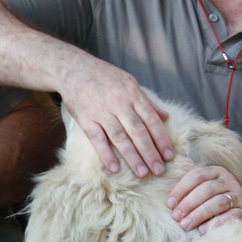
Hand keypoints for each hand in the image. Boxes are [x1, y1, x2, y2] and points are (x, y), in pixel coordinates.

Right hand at [60, 58, 175, 176]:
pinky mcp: (86, 119)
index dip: (161, 138)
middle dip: (150, 152)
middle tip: (159, 170)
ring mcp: (102, 112)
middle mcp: (119, 103)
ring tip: (142, 173)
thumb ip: (146, 101)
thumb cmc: (104, 76)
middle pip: (138, 131)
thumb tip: (165, 116)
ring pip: (120, 137)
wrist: (73, 69)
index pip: (151, 119)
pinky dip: (106, 154)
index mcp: (132, 94)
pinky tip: (115, 168)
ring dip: (133, 157)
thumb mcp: (129, 82)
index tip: (169, 155)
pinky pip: (97, 139)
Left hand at [167, 166, 241, 233]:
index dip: (181, 188)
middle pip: (207, 188)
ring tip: (186, 225)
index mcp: (216, 171)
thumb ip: (190, 192)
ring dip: (199, 214)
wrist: (240, 208)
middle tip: (176, 217)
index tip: (170, 204)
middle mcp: (228, 180)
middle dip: (189, 203)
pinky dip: (216, 223)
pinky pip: (231, 216)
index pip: (197, 175)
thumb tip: (171, 204)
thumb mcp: (202, 190)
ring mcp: (238, 194)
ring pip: (218, 202)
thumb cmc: (213, 200)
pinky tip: (203, 230)